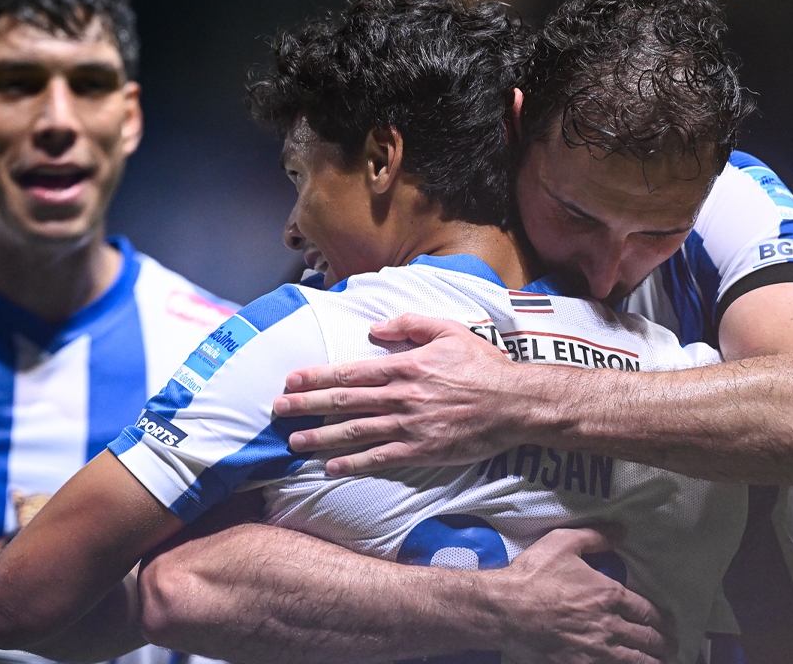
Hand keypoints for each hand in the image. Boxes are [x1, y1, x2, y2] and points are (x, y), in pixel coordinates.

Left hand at [277, 313, 568, 474]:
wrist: (515, 403)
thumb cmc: (484, 366)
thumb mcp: (449, 331)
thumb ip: (410, 324)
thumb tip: (375, 329)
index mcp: (405, 366)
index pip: (350, 372)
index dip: (317, 377)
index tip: (290, 379)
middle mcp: (401, 396)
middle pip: (344, 402)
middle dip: (306, 406)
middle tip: (277, 410)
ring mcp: (409, 426)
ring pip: (355, 433)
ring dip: (320, 437)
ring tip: (293, 441)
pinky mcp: (422, 451)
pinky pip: (379, 459)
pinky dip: (352, 464)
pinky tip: (330, 468)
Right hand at [487, 527, 673, 663]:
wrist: (505, 609)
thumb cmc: (532, 575)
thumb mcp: (562, 543)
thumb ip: (595, 536)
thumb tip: (622, 532)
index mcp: (609, 594)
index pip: (647, 611)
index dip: (662, 620)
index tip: (668, 624)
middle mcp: (609, 624)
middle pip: (647, 638)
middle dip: (663, 643)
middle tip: (670, 645)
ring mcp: (595, 649)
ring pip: (636, 660)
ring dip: (652, 660)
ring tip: (659, 660)